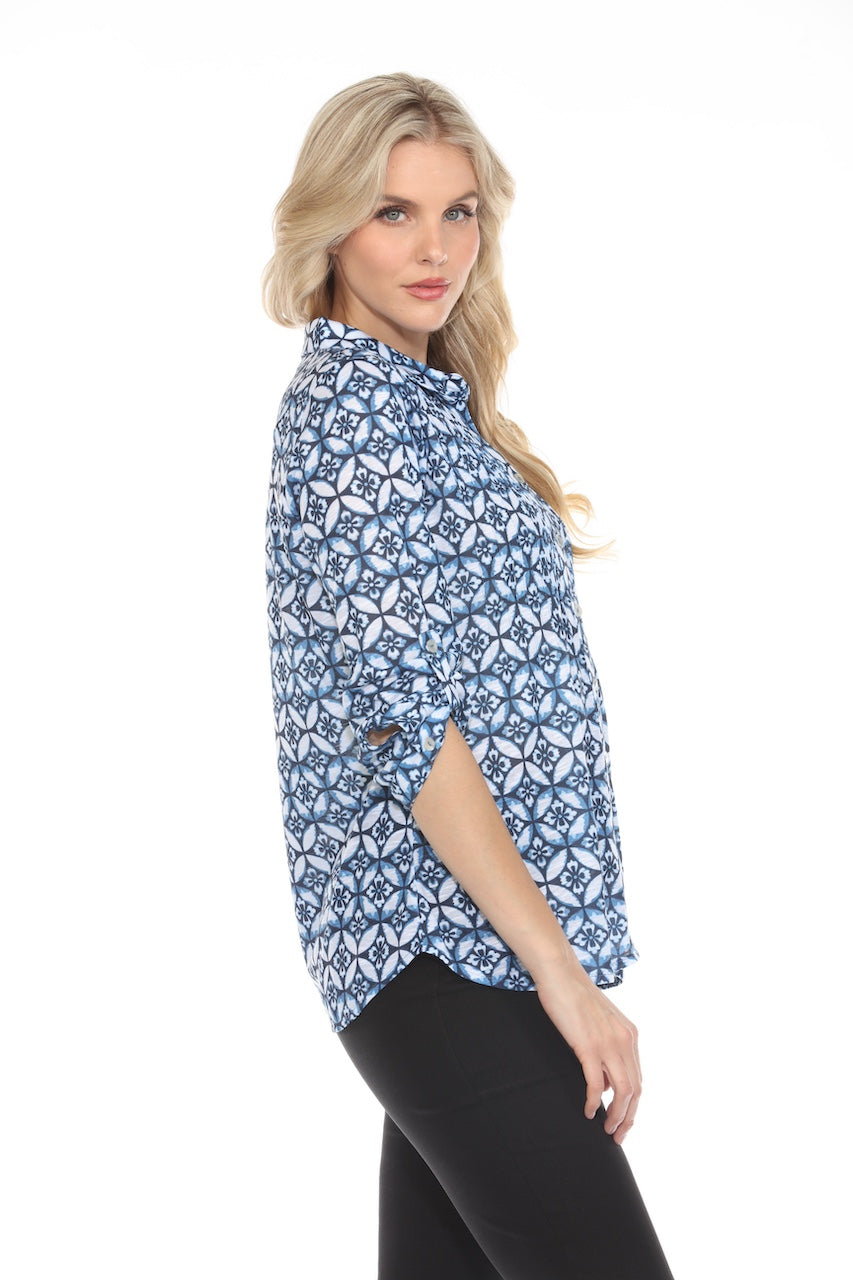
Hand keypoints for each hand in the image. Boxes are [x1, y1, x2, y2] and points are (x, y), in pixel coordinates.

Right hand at [533, 947, 641, 1144]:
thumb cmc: (574, 996)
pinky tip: (588, 1111)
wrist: (560, 973)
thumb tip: (606, 1082)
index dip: (633, 1106)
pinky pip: (596, 1084)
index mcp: (630, 1035)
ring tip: (607, 1129)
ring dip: (616, 1116)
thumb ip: (608, 1049)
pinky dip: (594, 1102)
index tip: (624, 1122)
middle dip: (629, 1118)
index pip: (638, 1079)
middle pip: (635, 1090)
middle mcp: (625, 1041)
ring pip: (622, 1092)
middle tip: (617, 1136)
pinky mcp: (588, 1046)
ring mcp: (608, 1043)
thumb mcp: (601, 1023)